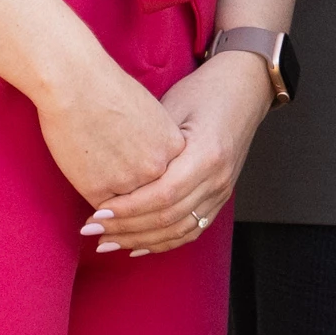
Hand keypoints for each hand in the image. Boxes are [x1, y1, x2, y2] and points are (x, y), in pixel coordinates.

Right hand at [36, 59, 183, 229]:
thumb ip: (155, 144)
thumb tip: (149, 165)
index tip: (152, 217)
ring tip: (104, 234)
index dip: (164, 206)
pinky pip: (103, 212)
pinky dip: (98, 218)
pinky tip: (90, 222)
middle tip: (130, 239)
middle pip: (158, 208)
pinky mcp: (101, 190)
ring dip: (120, 231)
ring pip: (131, 217)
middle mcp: (158, 168)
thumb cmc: (106, 89)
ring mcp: (131, 182)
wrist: (75, 82)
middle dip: (143, 229)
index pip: (174, 186)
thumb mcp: (147, 114)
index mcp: (174, 147)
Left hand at [84, 53, 269, 255]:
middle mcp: (218, 179)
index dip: (128, 209)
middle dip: (126, 229)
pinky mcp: (220, 198)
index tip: (97, 213)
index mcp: (206, 154)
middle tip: (91, 231)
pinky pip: (192, 230)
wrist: (243, 89)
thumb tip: (108, 172)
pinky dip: (163, 242)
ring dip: (140, 240)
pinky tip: (136, 245)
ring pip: (179, 231)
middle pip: (168, 218)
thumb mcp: (172, 108)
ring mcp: (222, 192)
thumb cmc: (202, 91)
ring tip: (107, 242)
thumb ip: (148, 143)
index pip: (163, 195)